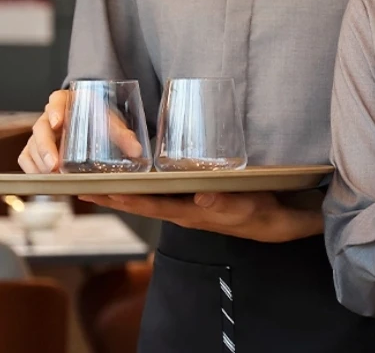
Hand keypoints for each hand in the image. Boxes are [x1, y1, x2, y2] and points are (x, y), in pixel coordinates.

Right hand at [18, 89, 143, 174]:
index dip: (56, 111)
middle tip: (54, 163)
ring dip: (40, 161)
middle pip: (40, 128)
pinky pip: (26, 157)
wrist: (89, 119)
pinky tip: (43, 177)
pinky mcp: (35, 148)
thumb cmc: (97, 117)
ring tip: (52, 174)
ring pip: (32, 145)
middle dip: (46, 147)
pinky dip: (32, 168)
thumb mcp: (110, 121)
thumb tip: (136, 150)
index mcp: (67, 101)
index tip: (59, 122)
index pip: (57, 100)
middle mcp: (49, 116)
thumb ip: (123, 134)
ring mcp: (40, 133)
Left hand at [77, 189, 324, 242]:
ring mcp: (191, 203)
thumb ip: (226, 203)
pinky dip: (149, 180)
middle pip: (141, 201)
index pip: (148, 204)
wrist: (281, 221)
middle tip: (79, 180)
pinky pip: (166, 188)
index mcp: (190, 212)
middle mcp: (185, 208)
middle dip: (111, 192)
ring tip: (101, 174)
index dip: (120, 196)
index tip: (93, 188)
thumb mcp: (249, 207)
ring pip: (151, 195)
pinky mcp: (200, 195)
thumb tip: (200, 196)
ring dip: (126, 186)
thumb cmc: (263, 213)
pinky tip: (144, 169)